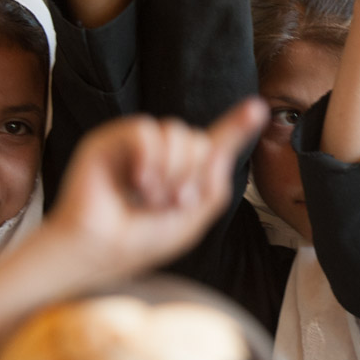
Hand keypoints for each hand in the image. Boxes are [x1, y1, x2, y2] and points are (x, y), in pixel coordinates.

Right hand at [47, 100, 267, 279]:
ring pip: (175, 131)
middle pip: (197, 138)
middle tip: (175, 203)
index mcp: (180, 171)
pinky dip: (149, 159)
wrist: (101, 252)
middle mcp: (159, 153)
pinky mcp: (109, 139)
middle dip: (193, 174)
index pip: (212, 142)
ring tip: (153, 198)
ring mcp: (134, 145)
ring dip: (172, 170)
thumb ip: (214, 184)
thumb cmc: (141, 240)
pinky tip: (140, 183)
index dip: (236, 125)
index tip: (258, 108)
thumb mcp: (193, 219)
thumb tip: (218, 148)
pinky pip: (145, 130)